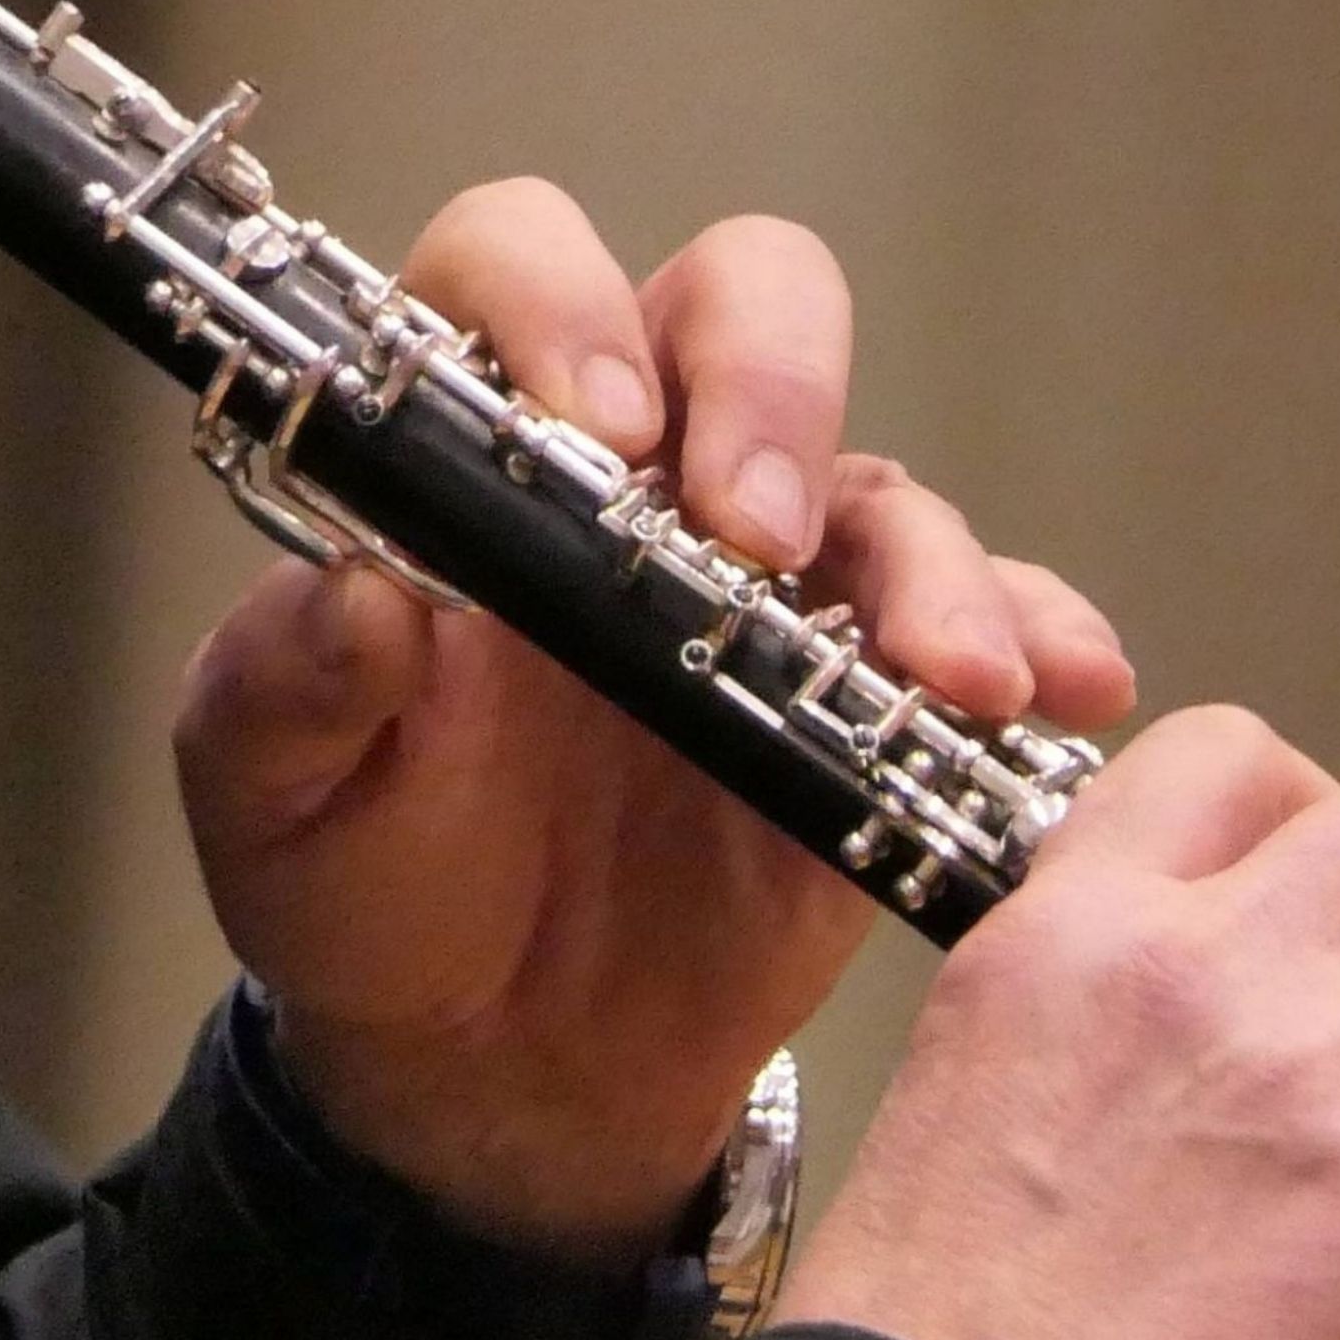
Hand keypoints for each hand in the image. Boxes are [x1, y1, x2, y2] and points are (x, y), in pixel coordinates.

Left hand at [171, 179, 1135, 1268]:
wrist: (495, 1070)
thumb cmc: (369, 896)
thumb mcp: (272, 802)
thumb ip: (284, 690)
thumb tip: (360, 597)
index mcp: (474, 464)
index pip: (519, 269)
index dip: (561, 306)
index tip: (593, 428)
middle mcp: (634, 486)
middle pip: (743, 309)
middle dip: (775, 389)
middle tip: (763, 539)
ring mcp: (769, 590)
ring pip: (878, 483)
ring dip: (932, 561)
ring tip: (952, 677)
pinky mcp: (864, 697)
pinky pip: (978, 627)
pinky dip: (1035, 640)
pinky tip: (1067, 692)